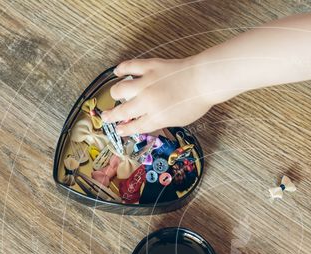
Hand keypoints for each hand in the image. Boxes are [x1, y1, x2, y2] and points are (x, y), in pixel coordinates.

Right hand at [101, 57, 219, 135]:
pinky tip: (117, 73)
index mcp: (156, 118)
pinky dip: (121, 69)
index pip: (134, 126)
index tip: (118, 130)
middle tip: (106, 117)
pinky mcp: (149, 66)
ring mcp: (146, 83)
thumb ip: (162, 121)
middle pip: (122, 111)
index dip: (124, 130)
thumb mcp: (179, 120)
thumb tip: (149, 121)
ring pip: (120, 89)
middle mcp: (147, 102)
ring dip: (115, 94)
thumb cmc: (196, 102)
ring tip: (115, 95)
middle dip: (111, 116)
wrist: (204, 80)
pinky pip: (129, 66)